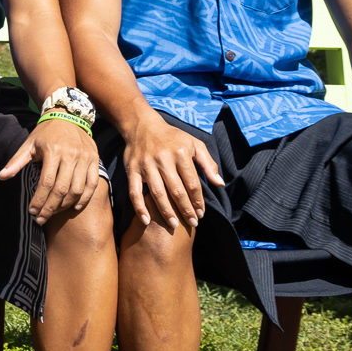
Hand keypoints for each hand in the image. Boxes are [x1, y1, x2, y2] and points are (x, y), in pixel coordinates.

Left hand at [0, 117, 102, 224]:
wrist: (68, 116)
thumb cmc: (45, 133)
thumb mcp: (29, 145)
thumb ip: (16, 162)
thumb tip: (1, 177)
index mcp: (53, 151)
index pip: (46, 183)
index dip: (39, 200)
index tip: (32, 211)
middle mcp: (71, 155)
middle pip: (62, 189)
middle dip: (50, 207)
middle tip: (41, 218)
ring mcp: (85, 158)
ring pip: (77, 189)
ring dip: (65, 205)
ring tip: (54, 213)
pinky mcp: (95, 160)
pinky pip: (92, 184)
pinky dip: (85, 198)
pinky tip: (74, 207)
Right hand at [120, 116, 222, 230]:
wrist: (142, 125)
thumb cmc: (172, 137)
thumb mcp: (195, 144)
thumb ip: (208, 163)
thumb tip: (220, 184)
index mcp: (181, 153)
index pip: (192, 183)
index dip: (198, 201)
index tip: (201, 213)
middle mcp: (163, 159)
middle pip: (176, 190)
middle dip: (186, 209)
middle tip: (192, 223)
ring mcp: (146, 165)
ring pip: (157, 193)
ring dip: (166, 211)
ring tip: (174, 225)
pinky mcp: (132, 170)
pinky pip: (134, 192)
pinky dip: (139, 207)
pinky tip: (146, 220)